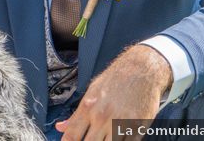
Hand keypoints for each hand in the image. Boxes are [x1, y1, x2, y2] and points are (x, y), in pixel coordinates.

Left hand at [56, 44, 171, 140]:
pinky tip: (117, 138)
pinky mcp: (137, 129)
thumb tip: (61, 127)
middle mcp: (103, 117)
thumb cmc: (116, 79)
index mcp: (88, 107)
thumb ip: (76, 114)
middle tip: (89, 138)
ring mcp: (120, 124)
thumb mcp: (91, 92)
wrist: (142, 70)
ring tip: (103, 138)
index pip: (72, 135)